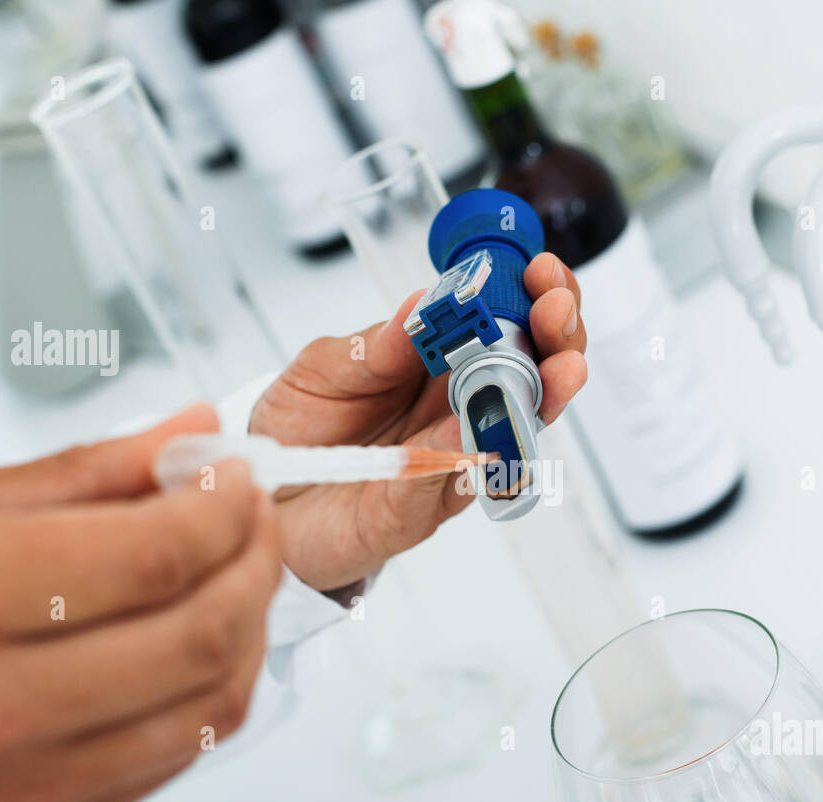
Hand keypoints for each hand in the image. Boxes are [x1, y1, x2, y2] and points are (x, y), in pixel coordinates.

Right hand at [0, 406, 281, 801]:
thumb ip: (84, 472)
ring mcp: (25, 776)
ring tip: (242, 575)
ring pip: (212, 698)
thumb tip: (193, 432)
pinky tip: (209, 641)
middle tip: (255, 520)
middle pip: (201, 628)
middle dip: (257, 559)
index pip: (155, 553)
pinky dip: (221, 685)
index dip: (223, 508)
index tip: (235, 479)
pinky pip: (186, 752)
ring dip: (255, 625)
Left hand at [250, 252, 586, 590]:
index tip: (539, 272)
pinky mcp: (427, 508)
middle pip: (534, 371)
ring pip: (519, 429)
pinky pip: (456, 484)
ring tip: (557, 371)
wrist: (263, 500)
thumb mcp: (321, 371)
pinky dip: (469, 458)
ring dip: (544, 396)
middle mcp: (457, 407)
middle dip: (559, 337)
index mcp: (436, 361)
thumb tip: (423, 305)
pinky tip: (472, 435)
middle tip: (557, 312)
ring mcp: (452, 457)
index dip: (531, 292)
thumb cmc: (300, 431)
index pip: (502, 319)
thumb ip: (371, 348)